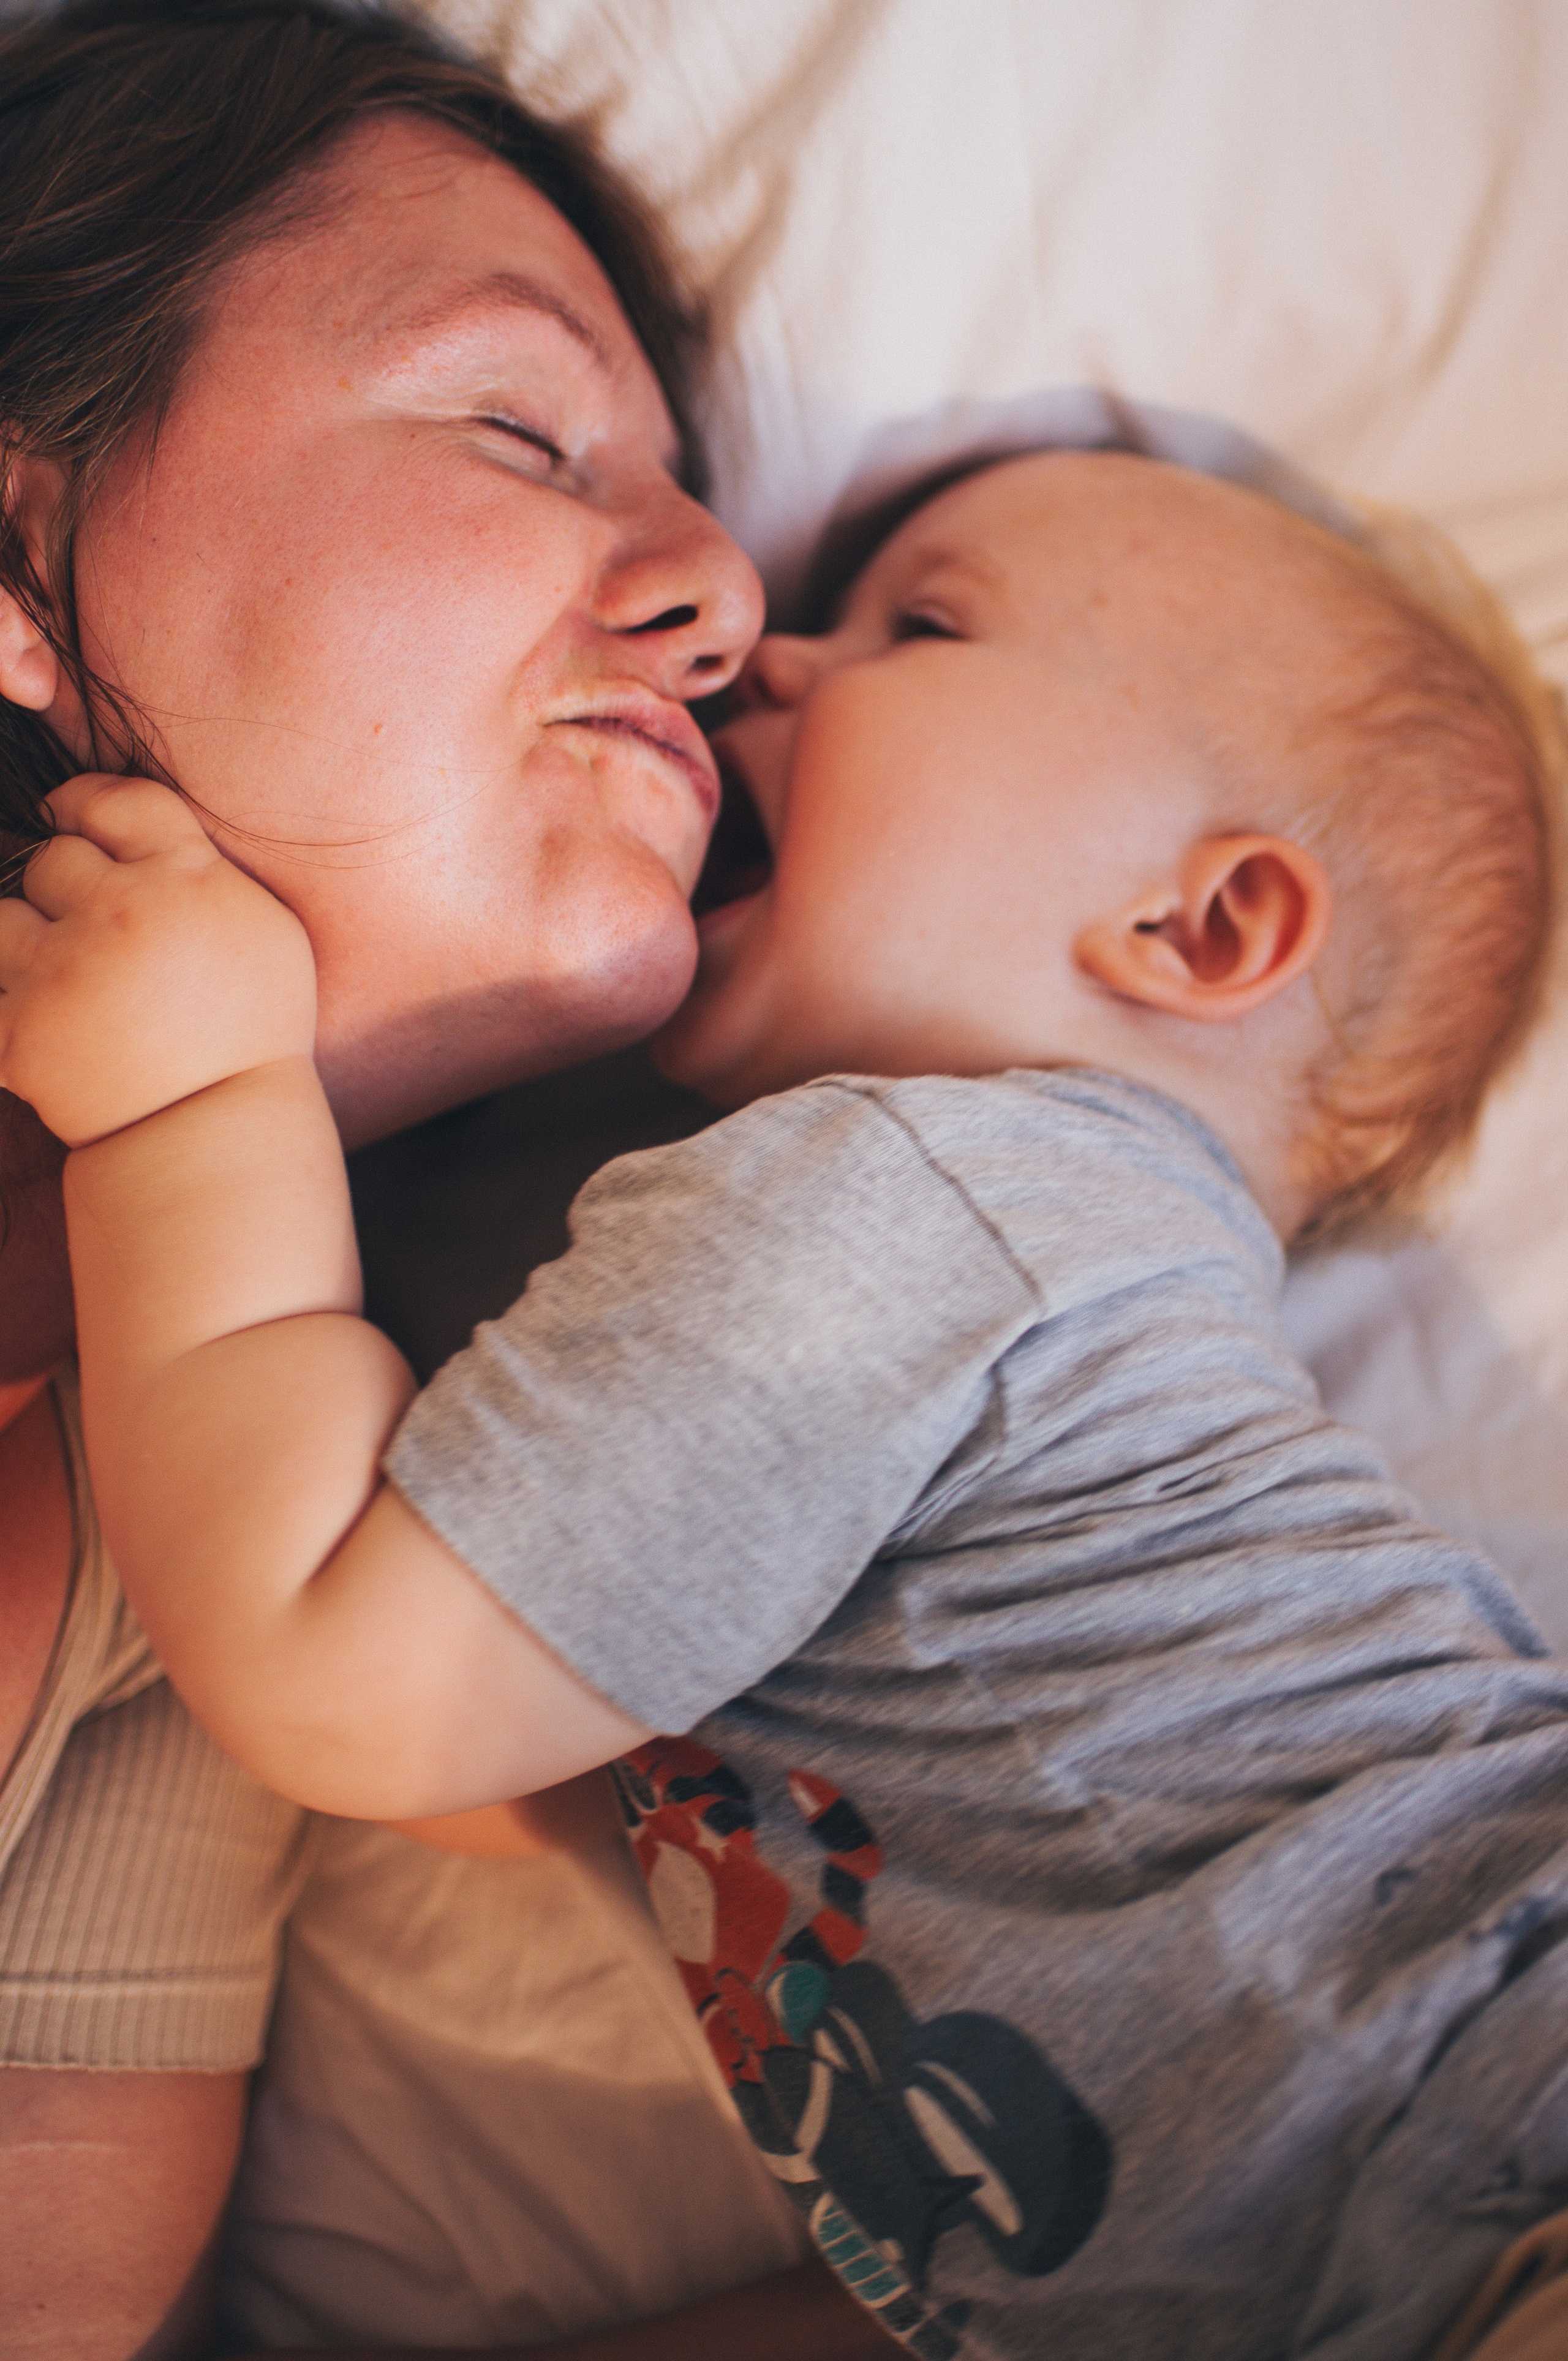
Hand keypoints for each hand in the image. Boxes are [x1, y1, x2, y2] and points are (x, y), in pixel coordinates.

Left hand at [0, 776, 315, 1147]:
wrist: (217, 1131)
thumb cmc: (253, 1034)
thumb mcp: (267, 932)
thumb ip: (206, 870)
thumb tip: (146, 836)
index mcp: (186, 878)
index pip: (115, 802)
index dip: (82, 803)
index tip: (68, 814)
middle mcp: (120, 912)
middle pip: (51, 859)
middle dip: (62, 892)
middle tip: (87, 934)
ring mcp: (61, 971)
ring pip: (2, 917)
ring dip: (23, 945)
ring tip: (56, 980)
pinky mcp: (19, 1030)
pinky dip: (6, 1004)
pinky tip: (36, 1020)